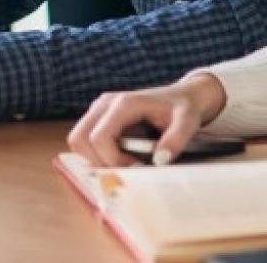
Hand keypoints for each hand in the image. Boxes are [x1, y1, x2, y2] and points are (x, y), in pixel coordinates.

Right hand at [67, 73, 227, 167]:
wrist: (182, 97)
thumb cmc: (183, 108)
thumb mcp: (187, 122)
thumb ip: (176, 139)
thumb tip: (159, 161)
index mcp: (123, 103)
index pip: (99, 138)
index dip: (113, 161)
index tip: (136, 169)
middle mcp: (104, 104)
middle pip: (79, 139)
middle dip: (98, 162)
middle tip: (126, 169)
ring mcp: (99, 110)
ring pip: (78, 141)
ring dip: (97, 159)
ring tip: (126, 162)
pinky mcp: (99, 118)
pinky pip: (86, 142)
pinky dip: (98, 155)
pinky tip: (122, 157)